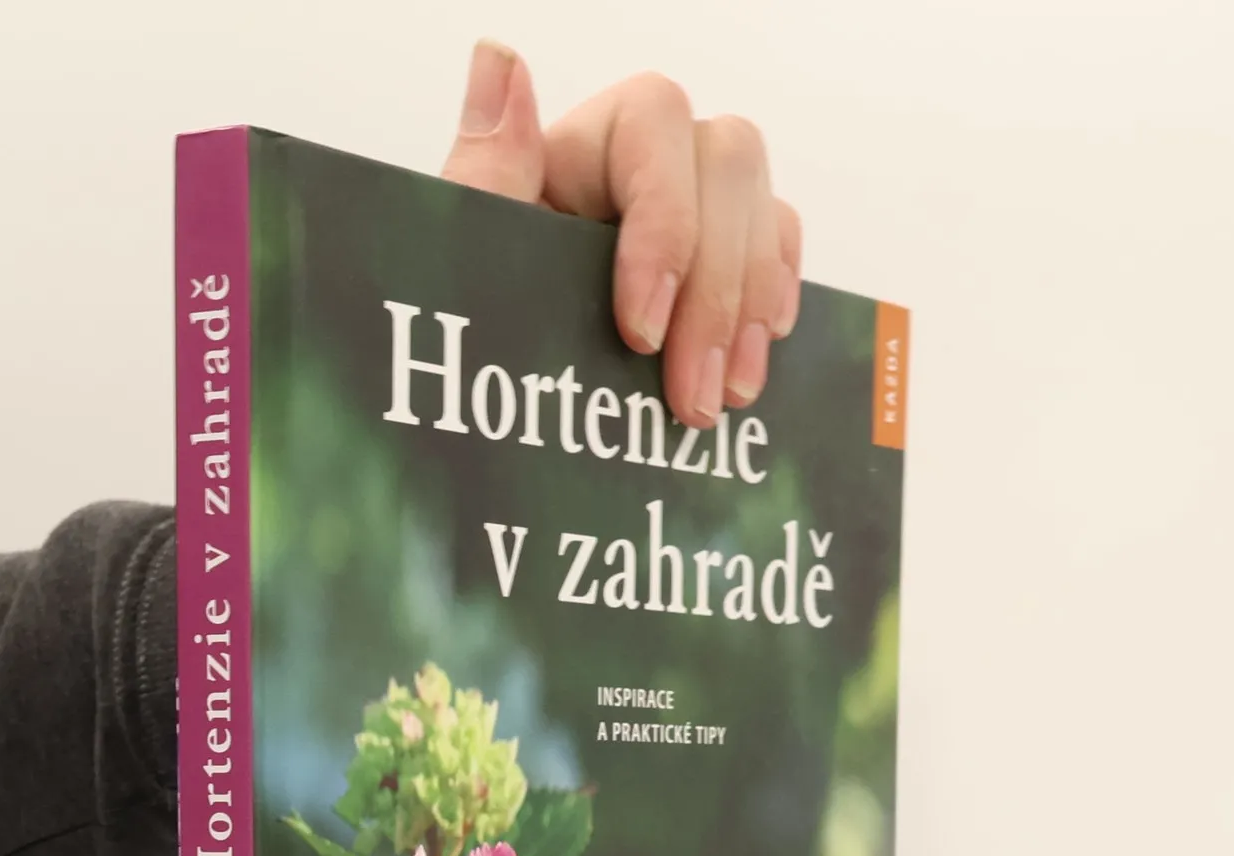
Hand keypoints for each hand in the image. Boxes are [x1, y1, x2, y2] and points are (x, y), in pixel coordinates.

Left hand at [440, 40, 801, 429]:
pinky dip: (770, 298)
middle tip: (691, 400)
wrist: (473, 415)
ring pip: (761, 208)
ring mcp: (685, 214)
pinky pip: (774, 249)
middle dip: (716, 291)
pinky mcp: (714, 268)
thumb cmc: (458, 340)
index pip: (654, 123)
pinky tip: (751, 358)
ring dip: (748, 308)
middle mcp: (636, 169)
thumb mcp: (458, 266)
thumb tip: (499, 63)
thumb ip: (482, 176)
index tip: (640, 331)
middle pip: (727, 162)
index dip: (665, 225)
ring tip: (720, 401)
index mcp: (571, 152)